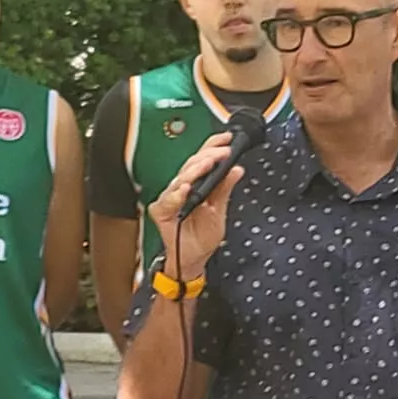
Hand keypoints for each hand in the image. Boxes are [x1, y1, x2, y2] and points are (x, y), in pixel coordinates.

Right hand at [147, 131, 243, 279]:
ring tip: (208, 164)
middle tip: (223, 152)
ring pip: (181, 178)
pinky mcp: (161, 210)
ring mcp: (170, 198)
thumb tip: (236, 169)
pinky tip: (186, 188)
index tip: (228, 140)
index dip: (214, 146)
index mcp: (196, 183)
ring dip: (195, 170)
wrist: (194, 258)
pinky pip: (169, 200)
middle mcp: (182, 187)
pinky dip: (177, 194)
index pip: (203, 159)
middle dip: (208, 155)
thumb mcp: (220, 210)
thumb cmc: (203, 235)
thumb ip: (225, 189)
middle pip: (192, 165)